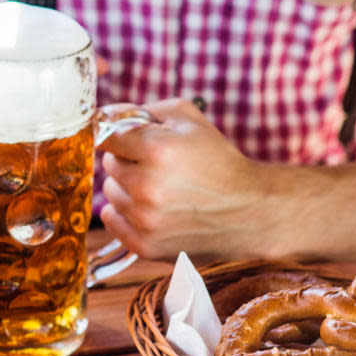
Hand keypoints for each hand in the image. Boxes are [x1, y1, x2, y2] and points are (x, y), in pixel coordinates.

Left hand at [97, 99, 285, 261]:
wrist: (249, 211)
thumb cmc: (218, 161)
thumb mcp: (189, 119)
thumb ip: (144, 111)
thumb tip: (106, 115)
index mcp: (157, 150)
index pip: (105, 136)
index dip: (118, 136)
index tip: (126, 140)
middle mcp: (146, 186)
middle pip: (109, 164)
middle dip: (128, 161)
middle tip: (157, 166)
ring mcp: (144, 220)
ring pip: (110, 193)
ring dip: (127, 188)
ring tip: (159, 188)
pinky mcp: (145, 245)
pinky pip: (111, 221)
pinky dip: (125, 213)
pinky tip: (149, 208)